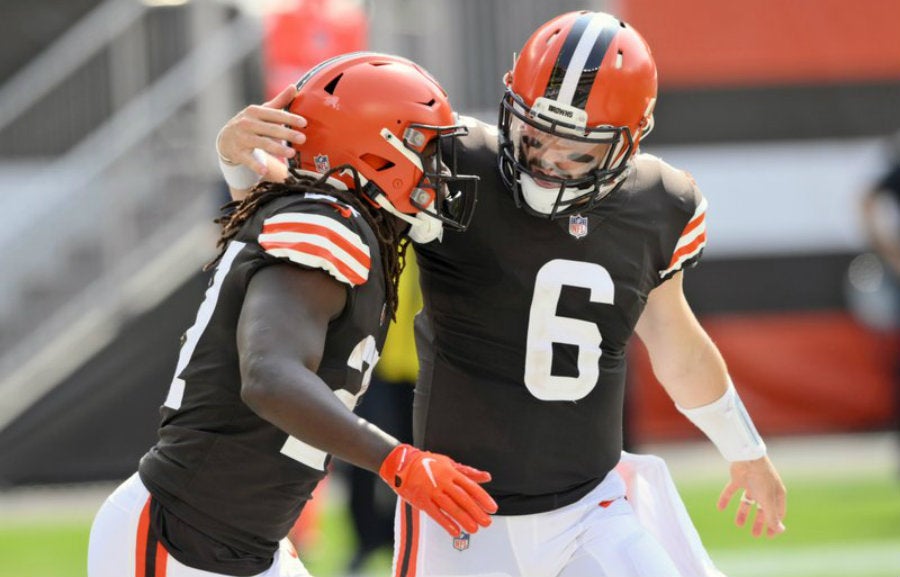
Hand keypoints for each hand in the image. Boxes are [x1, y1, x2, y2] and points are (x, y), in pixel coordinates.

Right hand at [216, 84, 307, 174]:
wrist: (226, 139)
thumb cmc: (250, 123)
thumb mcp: (262, 111)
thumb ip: (279, 101)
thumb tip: (294, 87)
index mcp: (254, 112)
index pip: (274, 114)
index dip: (289, 118)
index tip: (304, 122)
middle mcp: (247, 123)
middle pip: (270, 129)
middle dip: (287, 133)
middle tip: (303, 138)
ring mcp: (242, 138)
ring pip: (262, 143)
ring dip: (277, 148)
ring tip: (292, 153)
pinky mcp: (238, 153)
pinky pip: (248, 160)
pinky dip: (255, 165)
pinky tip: (264, 170)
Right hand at [379, 444, 497, 536]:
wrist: (402, 463)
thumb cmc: (428, 463)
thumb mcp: (449, 463)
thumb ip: (469, 472)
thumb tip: (487, 477)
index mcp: (451, 472)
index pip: (470, 486)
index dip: (482, 498)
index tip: (492, 508)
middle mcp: (442, 481)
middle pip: (462, 499)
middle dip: (476, 511)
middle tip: (487, 522)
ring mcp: (431, 491)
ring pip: (450, 507)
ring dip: (463, 519)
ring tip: (474, 529)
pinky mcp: (421, 500)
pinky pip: (435, 513)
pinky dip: (445, 523)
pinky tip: (455, 531)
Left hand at [718, 455, 786, 537]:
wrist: (747, 457)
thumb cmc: (762, 478)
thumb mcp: (768, 500)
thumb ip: (772, 516)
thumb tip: (780, 531)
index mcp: (776, 493)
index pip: (778, 512)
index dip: (774, 524)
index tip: (768, 536)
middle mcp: (764, 488)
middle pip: (762, 508)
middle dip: (759, 521)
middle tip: (754, 534)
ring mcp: (751, 483)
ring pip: (747, 501)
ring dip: (743, 512)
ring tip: (738, 524)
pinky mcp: (738, 479)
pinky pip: (730, 491)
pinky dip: (725, 499)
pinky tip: (720, 508)